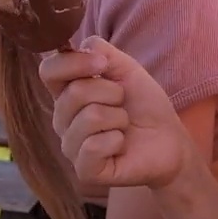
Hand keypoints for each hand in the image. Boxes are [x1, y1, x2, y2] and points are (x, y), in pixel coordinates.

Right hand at [40, 37, 193, 189]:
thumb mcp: (125, 68)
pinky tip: (120, 144)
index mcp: (66, 93)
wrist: (169, 139)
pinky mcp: (84, 171)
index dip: (74, 62)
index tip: (102, 64)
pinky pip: (94, 147)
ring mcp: (71, 146)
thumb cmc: (144, 104)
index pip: (49, 71)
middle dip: (112, 92)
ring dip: (118, 117)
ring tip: (123, 125)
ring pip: (89, 117)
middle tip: (122, 104)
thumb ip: (101, 51)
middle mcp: (62, 119)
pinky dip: (117, 140)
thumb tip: (77, 47)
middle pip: (75, 92)